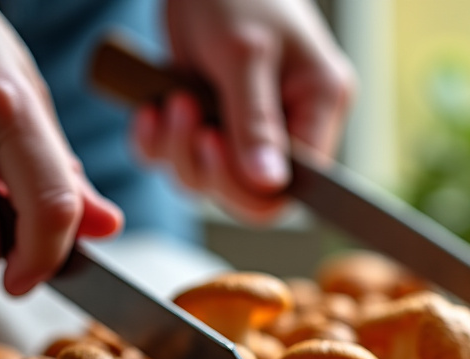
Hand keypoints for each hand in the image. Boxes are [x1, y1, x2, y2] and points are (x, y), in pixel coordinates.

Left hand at [134, 0, 355, 221]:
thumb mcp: (243, 54)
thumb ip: (256, 123)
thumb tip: (271, 185)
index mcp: (319, 106)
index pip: (298, 186)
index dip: (250, 187)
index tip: (212, 145)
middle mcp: (289, 125)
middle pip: (251, 194)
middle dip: (205, 165)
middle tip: (183, 111)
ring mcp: (247, 128)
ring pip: (209, 181)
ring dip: (175, 151)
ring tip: (169, 99)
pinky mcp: (209, 123)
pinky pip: (179, 161)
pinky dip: (156, 144)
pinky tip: (150, 109)